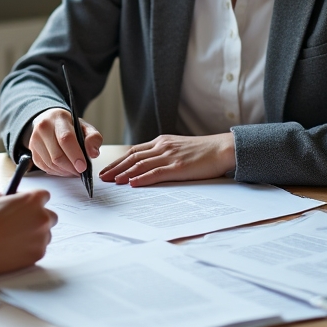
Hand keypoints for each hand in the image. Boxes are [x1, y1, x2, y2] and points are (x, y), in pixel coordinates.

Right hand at [0, 191, 56, 280]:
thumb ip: (9, 198)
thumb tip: (11, 199)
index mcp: (32, 200)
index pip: (44, 195)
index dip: (34, 200)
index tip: (27, 205)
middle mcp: (42, 217)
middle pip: (50, 216)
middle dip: (39, 218)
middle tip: (22, 223)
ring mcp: (42, 237)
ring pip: (46, 234)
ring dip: (36, 234)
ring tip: (16, 238)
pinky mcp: (38, 254)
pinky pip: (40, 248)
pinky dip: (31, 248)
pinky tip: (14, 248)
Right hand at [26, 107, 101, 175]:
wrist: (50, 121)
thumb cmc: (69, 125)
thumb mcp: (85, 127)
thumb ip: (93, 138)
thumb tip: (93, 153)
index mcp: (58, 119)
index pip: (66, 139)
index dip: (75, 155)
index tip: (83, 167)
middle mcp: (43, 128)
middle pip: (57, 155)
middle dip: (71, 167)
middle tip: (80, 170)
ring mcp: (35, 140)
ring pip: (50, 164)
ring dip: (64, 171)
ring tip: (74, 169)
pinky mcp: (32, 151)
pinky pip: (45, 167)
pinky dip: (57, 172)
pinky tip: (64, 168)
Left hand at [99, 133, 235, 186]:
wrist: (223, 148)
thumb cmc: (203, 151)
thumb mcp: (179, 148)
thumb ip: (164, 154)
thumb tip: (148, 166)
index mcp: (161, 142)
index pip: (134, 151)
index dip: (118, 161)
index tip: (107, 170)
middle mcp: (162, 147)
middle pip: (132, 158)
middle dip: (116, 168)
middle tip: (102, 178)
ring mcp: (170, 156)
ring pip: (141, 165)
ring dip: (124, 174)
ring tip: (112, 182)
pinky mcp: (179, 167)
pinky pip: (156, 173)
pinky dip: (142, 178)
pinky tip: (132, 183)